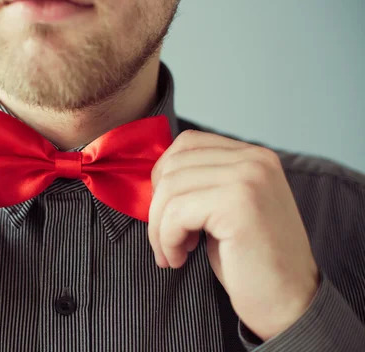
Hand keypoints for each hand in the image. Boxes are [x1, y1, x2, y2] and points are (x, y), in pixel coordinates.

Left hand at [148, 130, 319, 341]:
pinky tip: (179, 259)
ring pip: (169, 189)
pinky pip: (176, 213)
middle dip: (157, 206)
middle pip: (174, 165)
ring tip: (173, 252)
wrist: (291, 304)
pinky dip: (167, 240)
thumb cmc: (252, 261)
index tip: (167, 212)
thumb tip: (156, 176)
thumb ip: (203, 182)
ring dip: (159, 227)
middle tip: (166, 239)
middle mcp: (255, 159)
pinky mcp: (238, 205)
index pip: (188, 143)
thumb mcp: (227, 209)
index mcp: (254, 156)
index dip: (164, 177)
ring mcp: (248, 179)